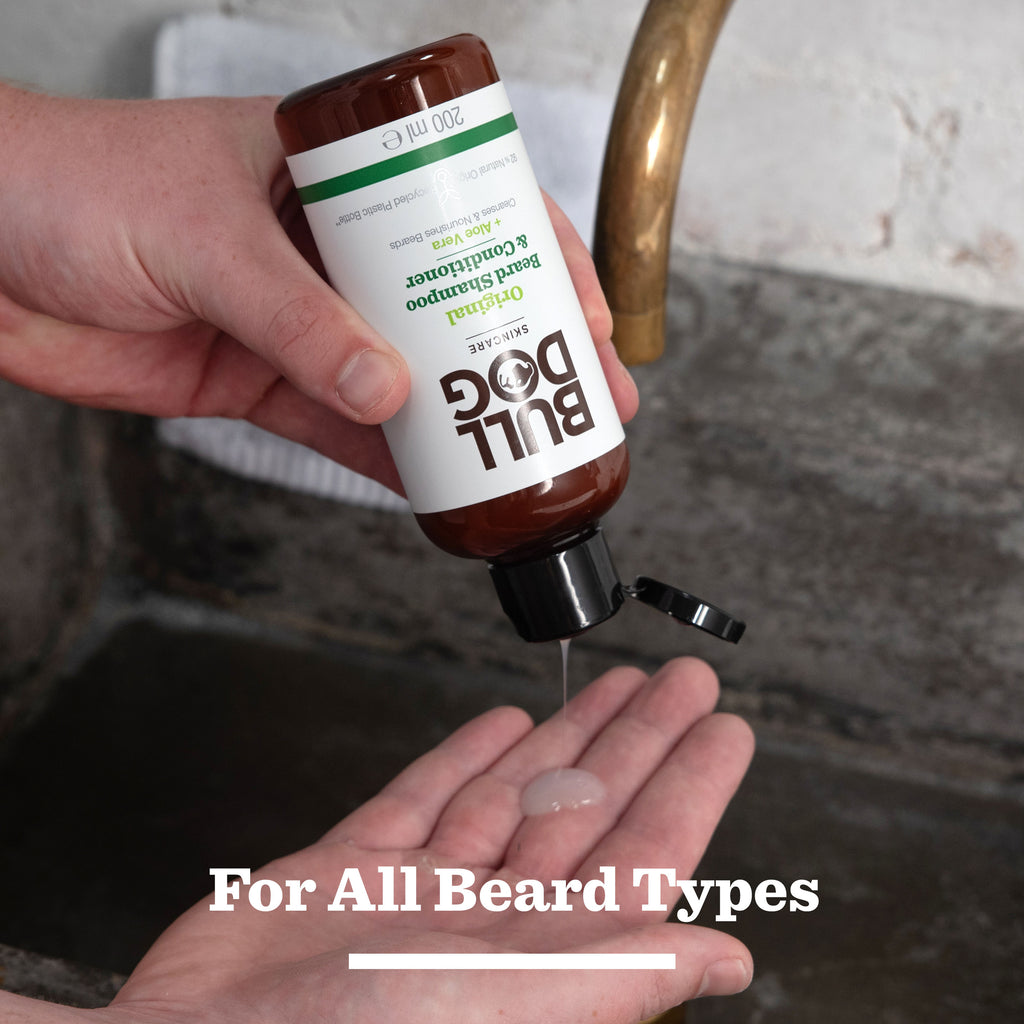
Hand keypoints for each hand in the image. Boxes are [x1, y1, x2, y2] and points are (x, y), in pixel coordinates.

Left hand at [0, 85, 637, 491]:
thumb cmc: (69, 186)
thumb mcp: (203, 235)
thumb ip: (298, 318)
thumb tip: (386, 392)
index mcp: (331, 172)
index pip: (462, 206)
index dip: (536, 257)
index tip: (585, 315)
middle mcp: (328, 247)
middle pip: (451, 303)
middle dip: (522, 351)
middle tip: (584, 399)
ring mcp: (300, 319)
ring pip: (405, 374)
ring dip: (466, 416)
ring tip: (529, 452)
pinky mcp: (263, 379)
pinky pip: (345, 426)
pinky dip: (392, 457)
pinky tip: (441, 479)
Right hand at [90, 657, 751, 1022]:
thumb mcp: (512, 1004)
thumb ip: (619, 972)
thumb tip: (730, 960)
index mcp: (540, 958)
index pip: (640, 853)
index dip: (688, 786)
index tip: (723, 728)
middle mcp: (488, 924)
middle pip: (585, 807)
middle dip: (638, 739)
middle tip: (683, 681)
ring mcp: (419, 893)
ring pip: (515, 792)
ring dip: (567, 736)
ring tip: (614, 684)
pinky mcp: (348, 871)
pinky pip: (424, 799)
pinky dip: (466, 758)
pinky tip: (502, 724)